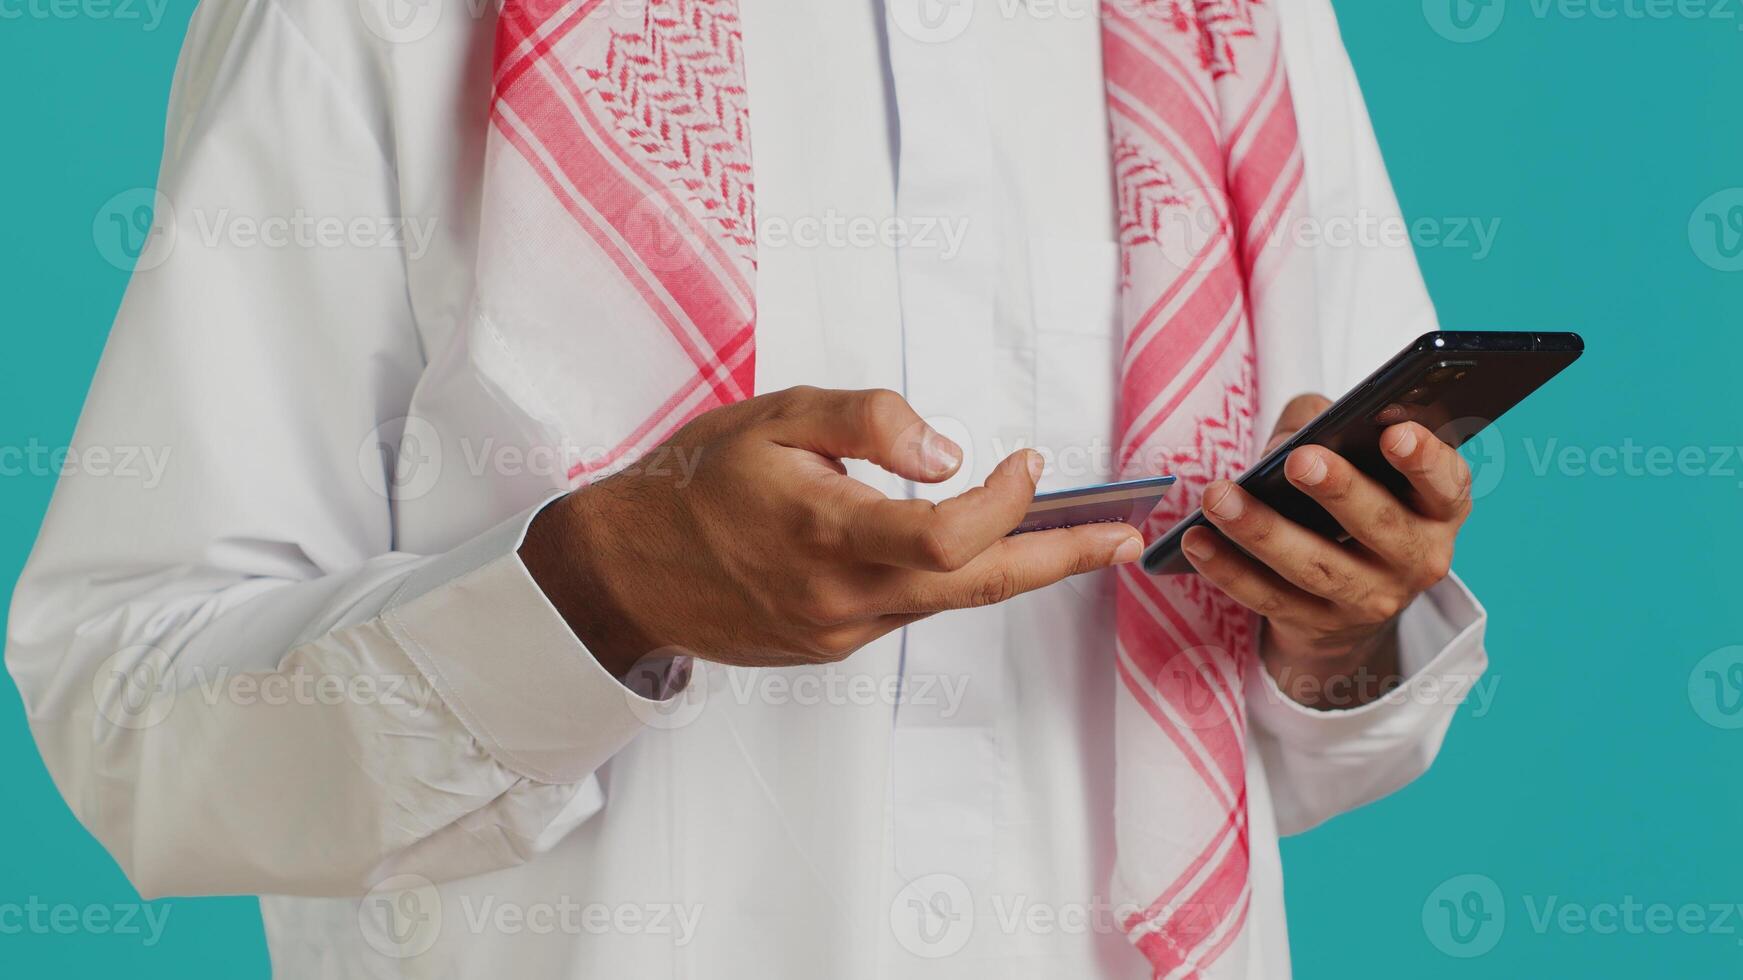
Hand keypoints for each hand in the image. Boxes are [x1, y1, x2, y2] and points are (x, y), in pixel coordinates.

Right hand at [521, 386, 1143, 677]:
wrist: (626, 571)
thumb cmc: (695, 482)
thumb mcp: (773, 416)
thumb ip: (866, 419)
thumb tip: (950, 448)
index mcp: (827, 531)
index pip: (949, 536)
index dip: (1006, 502)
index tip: (1029, 461)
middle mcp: (841, 595)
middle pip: (978, 587)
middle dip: (1059, 558)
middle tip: (1122, 539)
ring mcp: (839, 630)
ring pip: (948, 602)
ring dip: (1012, 567)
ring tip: (1067, 534)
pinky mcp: (832, 646)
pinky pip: (907, 610)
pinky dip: (945, 578)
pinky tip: (955, 546)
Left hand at [1180, 394, 1472, 707]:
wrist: (1355, 591)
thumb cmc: (1356, 497)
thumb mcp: (1361, 456)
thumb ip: (1328, 425)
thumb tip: (1289, 441)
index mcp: (1439, 507)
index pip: (1445, 483)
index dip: (1423, 460)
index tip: (1394, 433)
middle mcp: (1417, 558)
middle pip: (1381, 526)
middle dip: (1339, 492)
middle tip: (1301, 460)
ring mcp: (1370, 600)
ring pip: (1316, 567)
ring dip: (1263, 531)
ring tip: (1219, 497)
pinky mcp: (1319, 625)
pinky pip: (1269, 597)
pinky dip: (1229, 569)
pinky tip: (1197, 539)